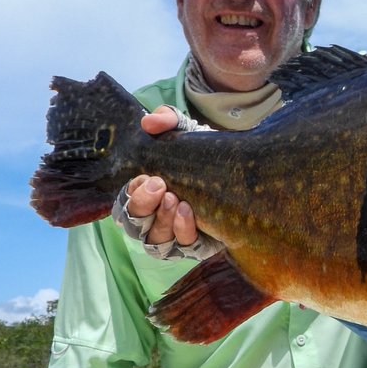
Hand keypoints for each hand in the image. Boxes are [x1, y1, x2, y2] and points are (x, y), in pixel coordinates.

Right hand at [125, 106, 201, 245]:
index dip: (131, 193)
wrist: (241, 169)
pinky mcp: (198, 245)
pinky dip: (183, 229)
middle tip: (159, 185)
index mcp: (146, 196)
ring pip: (155, 240)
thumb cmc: (204, 155)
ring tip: (175, 199)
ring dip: (162, 219)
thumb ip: (167, 121)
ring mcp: (175, 235)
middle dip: (143, 205)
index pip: (125, 203)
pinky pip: (184, 246)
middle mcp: (155, 219)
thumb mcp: (186, 133)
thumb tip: (149, 122)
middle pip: (134, 225)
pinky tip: (190, 211)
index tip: (144, 177)